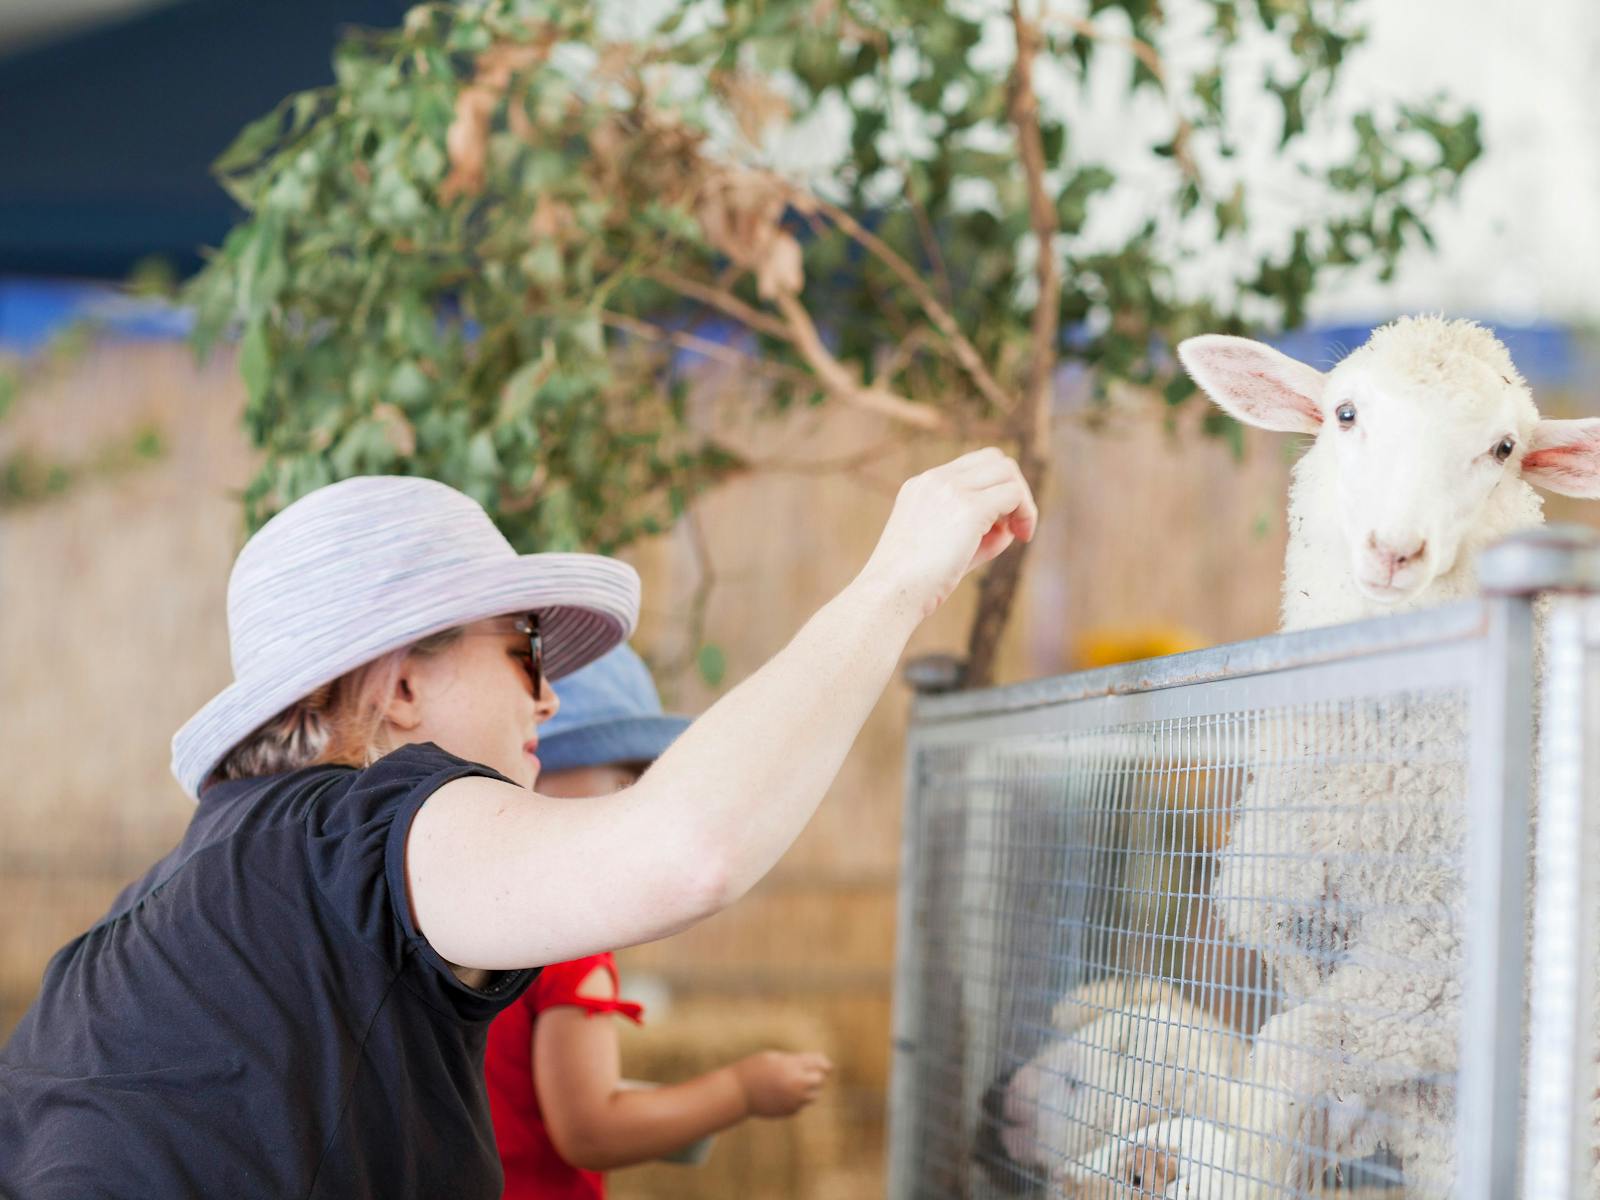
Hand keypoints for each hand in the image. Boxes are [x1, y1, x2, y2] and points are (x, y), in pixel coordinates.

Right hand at [733, 1050, 833, 1116]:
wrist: (739, 1092)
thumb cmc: (756, 1069)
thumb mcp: (775, 1058)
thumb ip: (796, 1061)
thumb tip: (823, 1068)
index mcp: (792, 1066)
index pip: (818, 1063)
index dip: (823, 1062)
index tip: (826, 1064)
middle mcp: (796, 1084)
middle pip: (820, 1080)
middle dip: (816, 1075)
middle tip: (807, 1073)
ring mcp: (794, 1099)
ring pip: (813, 1095)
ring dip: (808, 1088)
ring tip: (792, 1083)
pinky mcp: (790, 1111)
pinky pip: (801, 1104)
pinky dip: (797, 1098)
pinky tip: (782, 1094)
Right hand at [859, 448, 1037, 621]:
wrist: (890, 593)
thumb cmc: (915, 582)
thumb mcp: (943, 546)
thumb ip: (977, 530)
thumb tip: (1011, 525)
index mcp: (922, 485)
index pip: (972, 466)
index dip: (994, 489)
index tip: (999, 524)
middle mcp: (935, 479)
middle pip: (995, 460)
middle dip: (1014, 488)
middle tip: (1016, 527)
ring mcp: (951, 490)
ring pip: (1008, 472)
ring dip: (1022, 500)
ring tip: (1019, 533)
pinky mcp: (969, 508)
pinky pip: (1014, 494)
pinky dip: (1026, 513)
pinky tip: (1021, 537)